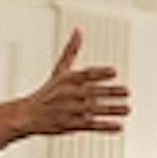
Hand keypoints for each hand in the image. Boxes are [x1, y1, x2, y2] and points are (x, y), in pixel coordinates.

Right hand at [0, 30, 131, 148]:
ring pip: (93, 110)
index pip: (85, 74)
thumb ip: (71, 51)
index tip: (115, 72)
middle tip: (128, 92)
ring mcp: (69, 111)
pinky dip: (105, 127)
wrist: (28, 115)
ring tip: (128, 109)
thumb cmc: (48, 92)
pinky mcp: (70, 125)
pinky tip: (119, 127)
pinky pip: (91, 126)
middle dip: (110, 92)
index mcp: (66, 79)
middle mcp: (68, 94)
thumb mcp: (59, 70)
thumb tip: (79, 30)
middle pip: (91, 93)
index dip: (100, 73)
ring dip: (112, 110)